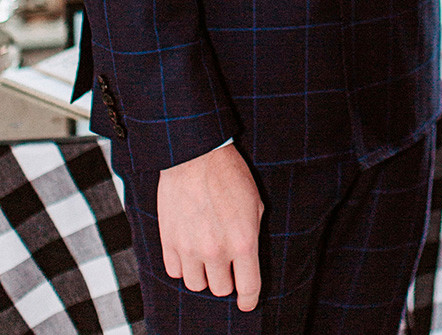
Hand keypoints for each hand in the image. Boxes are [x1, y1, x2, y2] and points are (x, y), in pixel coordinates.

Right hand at [157, 143, 263, 311]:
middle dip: (226, 279)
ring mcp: (191, 249)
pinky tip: (189, 249)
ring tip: (206, 255)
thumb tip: (248, 259)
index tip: (247, 302)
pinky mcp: (170, 243)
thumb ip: (252, 234)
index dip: (249, 300)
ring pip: (196, 285)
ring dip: (203, 274)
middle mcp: (217, 251)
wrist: (195, 155)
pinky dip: (183, 265)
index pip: (248, 288)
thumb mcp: (255, 202)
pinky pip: (176, 272)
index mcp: (244, 241)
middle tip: (226, 263)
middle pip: (221, 290)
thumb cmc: (229, 174)